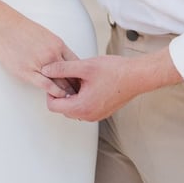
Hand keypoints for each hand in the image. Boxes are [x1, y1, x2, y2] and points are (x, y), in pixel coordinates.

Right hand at [0, 7, 80, 96]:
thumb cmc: (23, 30)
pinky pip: (46, 86)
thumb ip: (56, 49)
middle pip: (71, 74)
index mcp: (58, 44)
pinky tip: (58, 98)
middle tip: (84, 95)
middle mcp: (52, 54)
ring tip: (74, 101)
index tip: (86, 83)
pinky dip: (54, 93)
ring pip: (60, 82)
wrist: (4, 27)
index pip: (77, 63)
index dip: (82, 75)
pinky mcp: (27, 72)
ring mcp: (40, 64)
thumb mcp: (46, 35)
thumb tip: (64, 59)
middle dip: (78, 86)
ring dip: (68, 92)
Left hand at [44, 53, 176, 120]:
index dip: (50, 90)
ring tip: (81, 76)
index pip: (53, 105)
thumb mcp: (84, 66)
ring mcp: (96, 115)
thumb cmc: (115, 72)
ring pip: (74, 106)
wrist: (137, 76)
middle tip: (69, 74)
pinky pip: (85, 106)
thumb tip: (46, 70)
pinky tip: (90, 80)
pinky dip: (83, 95)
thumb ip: (63, 68)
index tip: (56, 76)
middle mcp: (87, 116)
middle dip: (62, 91)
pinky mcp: (102, 111)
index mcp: (81, 107)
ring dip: (73, 92)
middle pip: (63, 107)